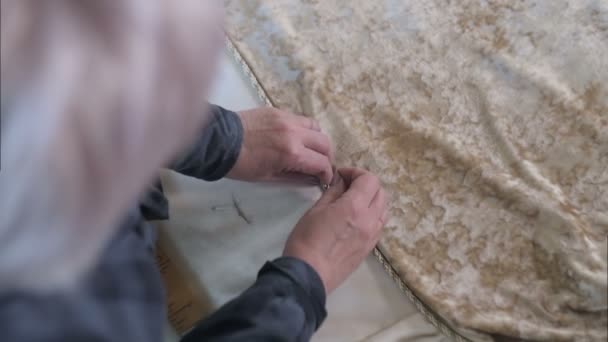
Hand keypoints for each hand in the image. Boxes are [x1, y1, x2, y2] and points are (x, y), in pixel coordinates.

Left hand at [227, 107, 333, 184]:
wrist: (220, 141)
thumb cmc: (242, 165)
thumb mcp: (269, 177)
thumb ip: (295, 176)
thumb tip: (312, 177)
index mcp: (292, 153)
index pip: (321, 163)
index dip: (327, 173)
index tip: (324, 178)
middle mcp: (295, 134)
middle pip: (325, 143)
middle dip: (326, 157)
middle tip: (319, 165)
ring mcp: (287, 119)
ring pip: (316, 127)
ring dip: (317, 140)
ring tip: (310, 149)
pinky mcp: (279, 111)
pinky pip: (301, 119)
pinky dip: (305, 129)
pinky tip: (296, 137)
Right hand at [283, 168, 387, 292]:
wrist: (308, 275)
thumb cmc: (306, 240)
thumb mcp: (316, 210)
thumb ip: (333, 192)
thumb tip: (341, 181)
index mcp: (355, 207)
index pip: (369, 179)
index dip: (356, 172)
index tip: (341, 176)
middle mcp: (370, 220)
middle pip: (380, 192)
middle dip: (365, 184)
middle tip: (347, 186)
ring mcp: (373, 235)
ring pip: (384, 208)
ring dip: (372, 199)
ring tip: (354, 202)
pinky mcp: (370, 248)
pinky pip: (380, 224)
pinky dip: (373, 214)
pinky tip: (356, 218)